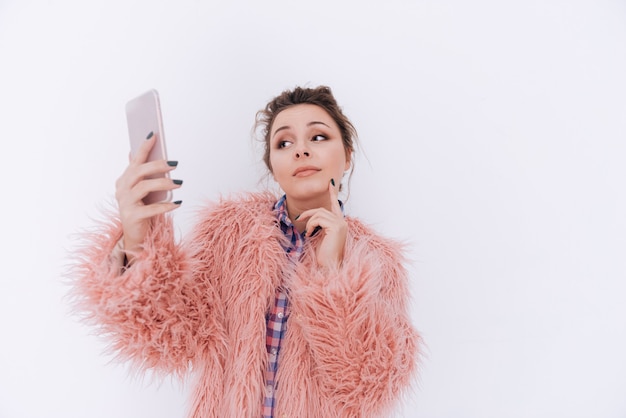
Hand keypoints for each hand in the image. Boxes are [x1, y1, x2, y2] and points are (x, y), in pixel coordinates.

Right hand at [115, 132, 181, 259]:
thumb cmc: (141, 209)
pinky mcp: (132, 217)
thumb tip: (139, 152)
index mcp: (124, 180)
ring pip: (144, 187)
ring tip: (179, 183)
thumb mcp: (142, 190)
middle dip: (157, 165)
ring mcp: (125, 204)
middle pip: (139, 172)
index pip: (134, 160)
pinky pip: (151, 209)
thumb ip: (142, 173)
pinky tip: (178, 203)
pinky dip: (166, 206)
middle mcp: (122, 189)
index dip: (143, 147)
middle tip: (175, 164)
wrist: (135, 236)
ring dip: (163, 184)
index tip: (154, 135)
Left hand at [296, 179, 346, 268]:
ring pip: (319, 213)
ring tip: (308, 233)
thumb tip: (311, 216)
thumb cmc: (324, 255)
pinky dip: (311, 225)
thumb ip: (320, 225)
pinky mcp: (336, 227)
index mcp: (340, 224)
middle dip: (309, 213)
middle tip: (298, 218)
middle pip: (322, 209)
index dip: (332, 194)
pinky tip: (310, 235)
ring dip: (309, 222)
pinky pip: (318, 219)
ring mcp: (340, 224)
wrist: (329, 267)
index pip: (335, 206)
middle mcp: (343, 222)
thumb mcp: (321, 236)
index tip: (330, 184)